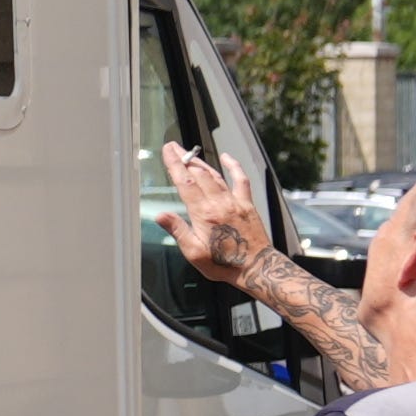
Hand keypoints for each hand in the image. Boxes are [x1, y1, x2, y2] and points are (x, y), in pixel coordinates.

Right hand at [157, 140, 264, 281]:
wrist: (256, 267)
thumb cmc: (225, 264)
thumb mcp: (194, 253)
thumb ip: (178, 230)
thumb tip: (160, 215)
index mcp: (204, 214)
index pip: (186, 182)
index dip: (175, 164)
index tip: (167, 151)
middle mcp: (219, 203)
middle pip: (199, 174)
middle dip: (185, 158)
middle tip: (174, 148)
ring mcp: (235, 202)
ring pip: (216, 176)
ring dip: (202, 162)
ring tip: (190, 154)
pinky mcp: (247, 204)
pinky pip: (241, 180)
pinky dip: (234, 167)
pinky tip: (227, 158)